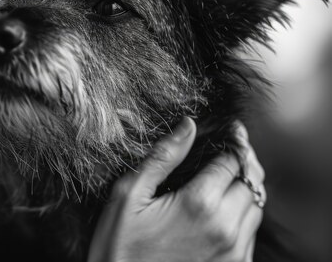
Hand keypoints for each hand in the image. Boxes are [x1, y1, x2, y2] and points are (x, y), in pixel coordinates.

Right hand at [88, 117, 264, 261]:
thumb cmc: (119, 245)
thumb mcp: (129, 195)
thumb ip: (162, 158)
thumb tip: (188, 126)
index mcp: (199, 203)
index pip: (233, 160)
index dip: (235, 140)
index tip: (232, 130)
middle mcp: (225, 228)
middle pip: (252, 182)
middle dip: (244, 162)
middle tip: (232, 150)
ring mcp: (233, 252)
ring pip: (256, 208)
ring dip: (247, 188)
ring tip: (228, 177)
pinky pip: (250, 234)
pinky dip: (243, 215)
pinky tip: (223, 209)